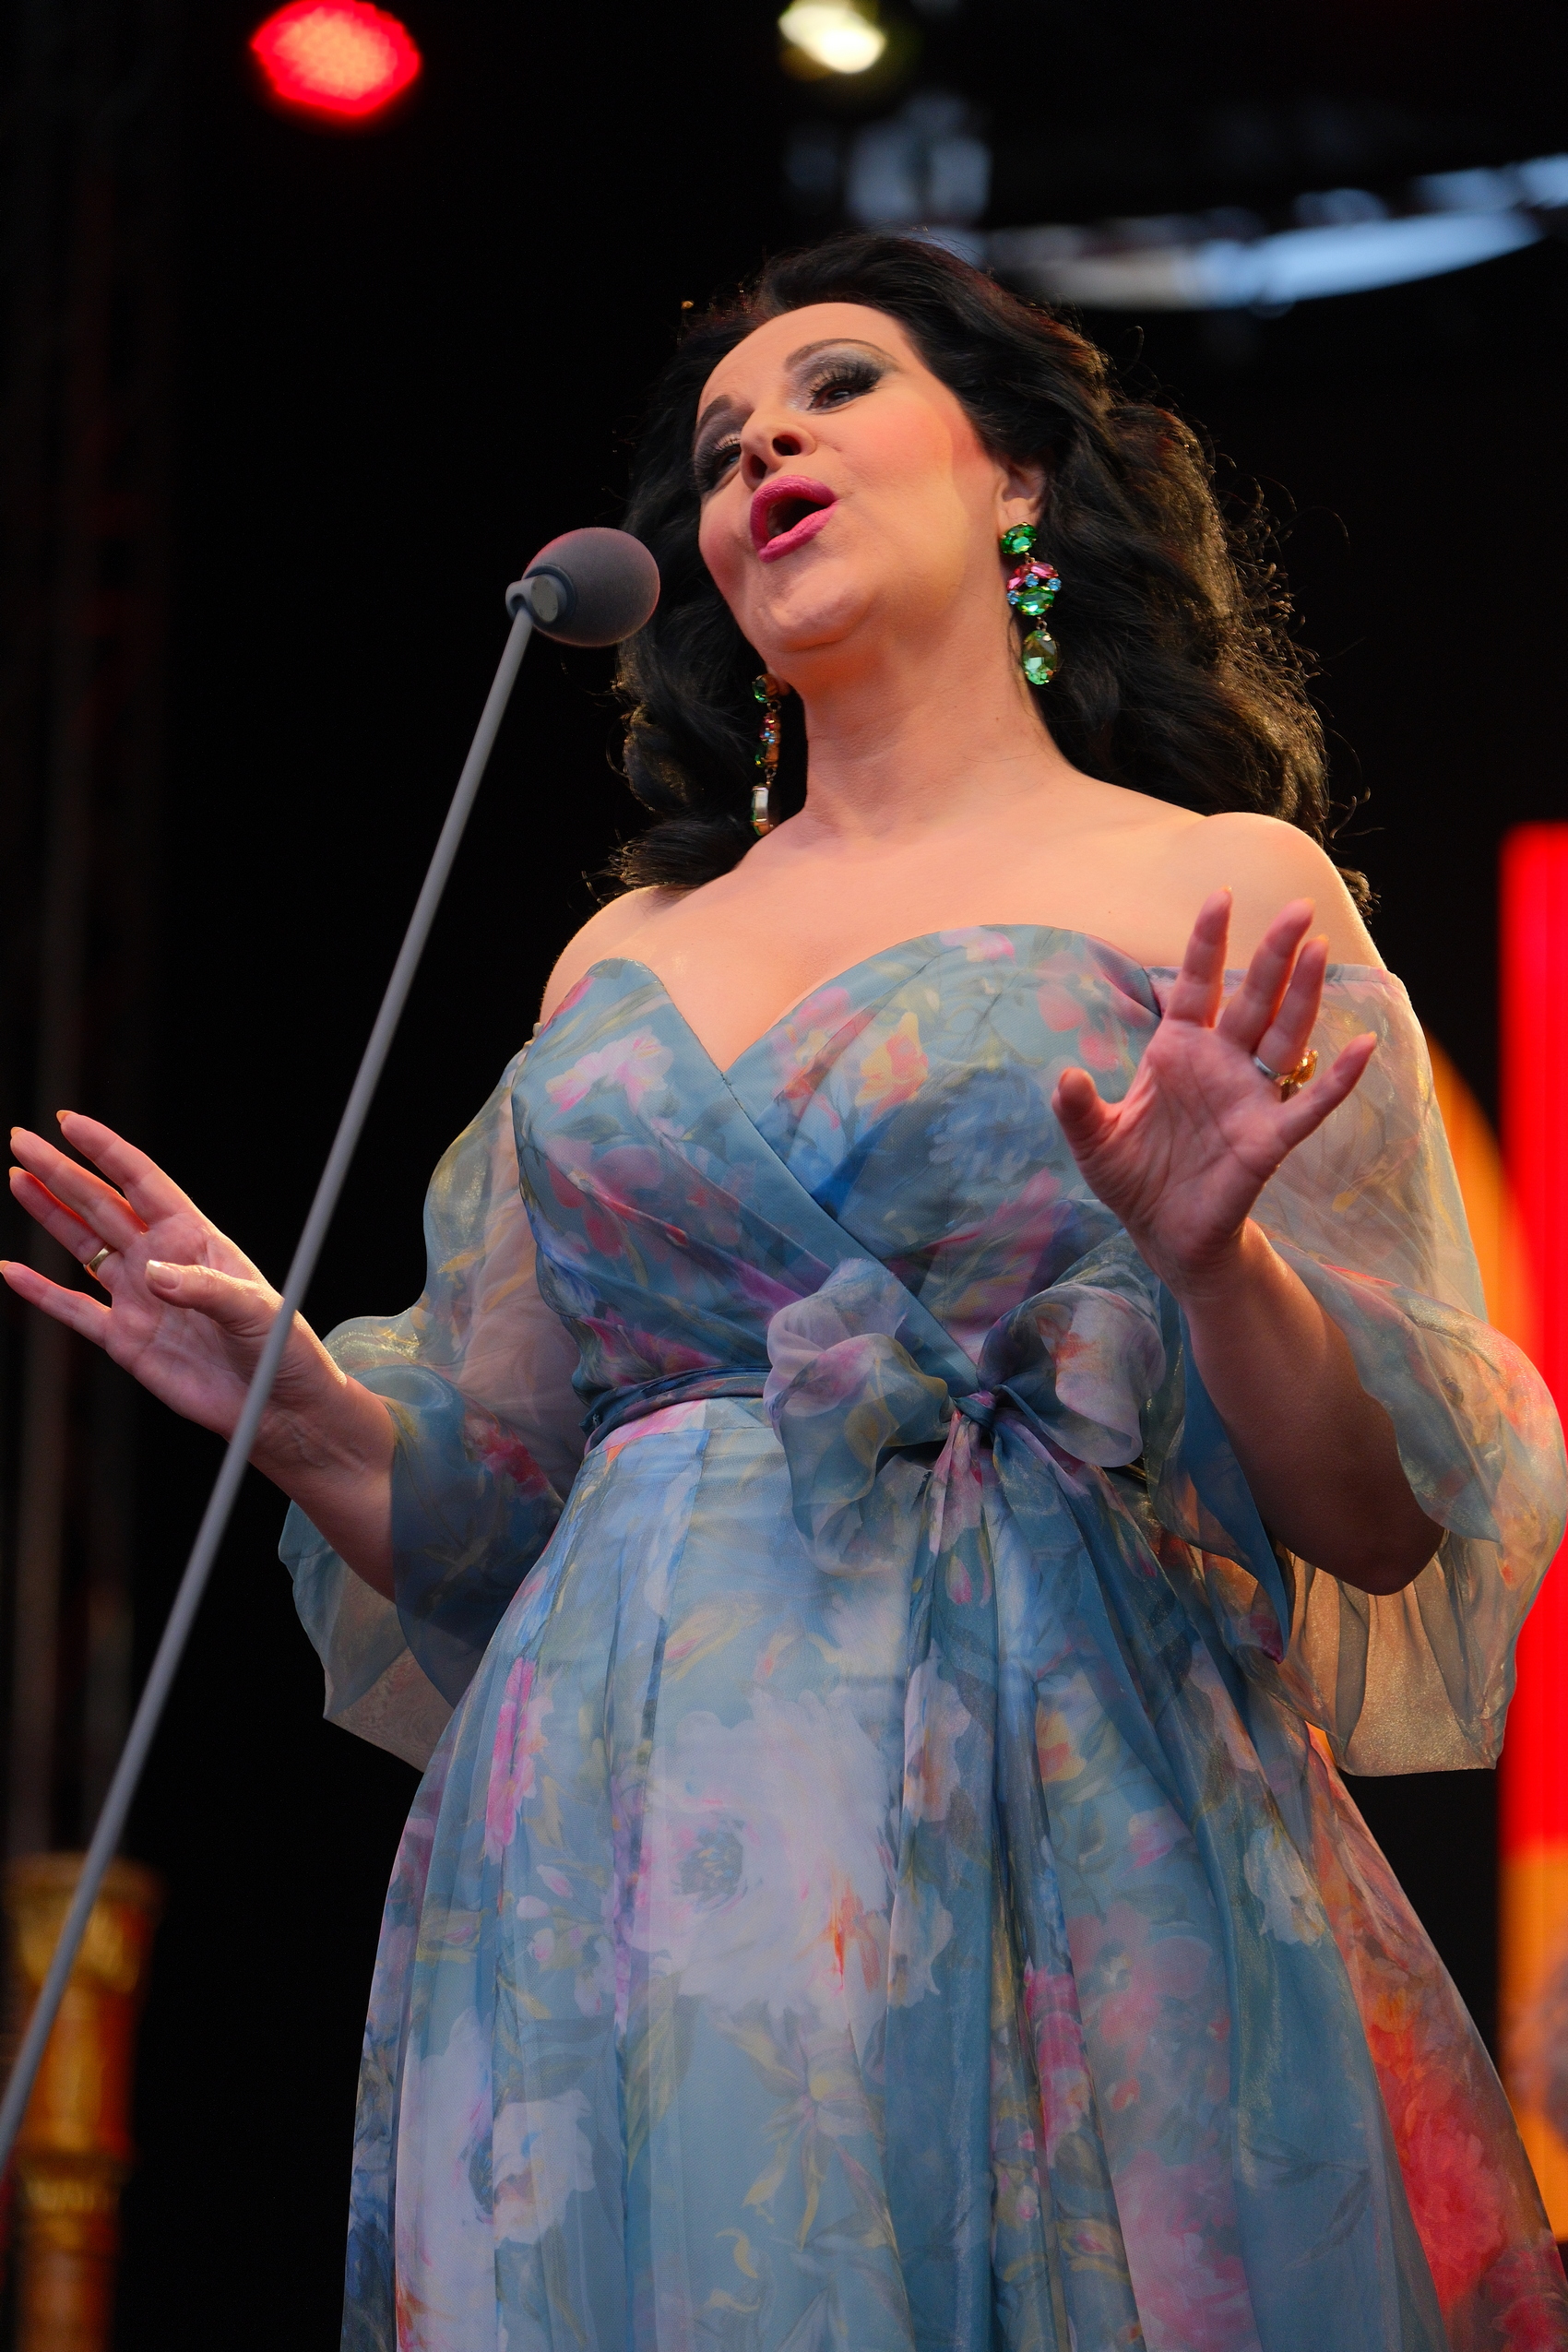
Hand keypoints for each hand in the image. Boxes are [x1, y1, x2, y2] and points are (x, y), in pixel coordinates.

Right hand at [3, 1112, 358, 1477]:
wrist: (276, 1408)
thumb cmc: (281, 1350)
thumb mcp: (256, 1311)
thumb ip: (205, 1289)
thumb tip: (153, 1275)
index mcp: (195, 1238)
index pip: (142, 1182)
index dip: (105, 1150)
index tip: (69, 1123)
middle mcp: (161, 1260)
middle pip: (101, 1205)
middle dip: (61, 1171)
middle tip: (22, 1140)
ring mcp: (139, 1298)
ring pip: (83, 1245)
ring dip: (49, 1213)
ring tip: (18, 1179)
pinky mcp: (125, 1340)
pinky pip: (73, 1310)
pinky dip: (40, 1291)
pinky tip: (11, 1270)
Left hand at [1052, 890, 1374, 1298]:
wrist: (1162, 1233)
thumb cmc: (1133, 1177)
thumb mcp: (1094, 1141)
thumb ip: (1077, 1108)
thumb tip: (1064, 1077)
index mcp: (1177, 1051)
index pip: (1197, 984)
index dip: (1208, 942)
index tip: (1220, 896)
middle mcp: (1220, 1064)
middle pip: (1253, 999)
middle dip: (1273, 954)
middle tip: (1298, 907)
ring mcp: (1249, 1098)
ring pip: (1284, 1037)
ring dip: (1303, 996)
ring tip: (1320, 949)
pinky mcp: (1269, 1139)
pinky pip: (1310, 1103)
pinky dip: (1338, 1078)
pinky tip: (1363, 1046)